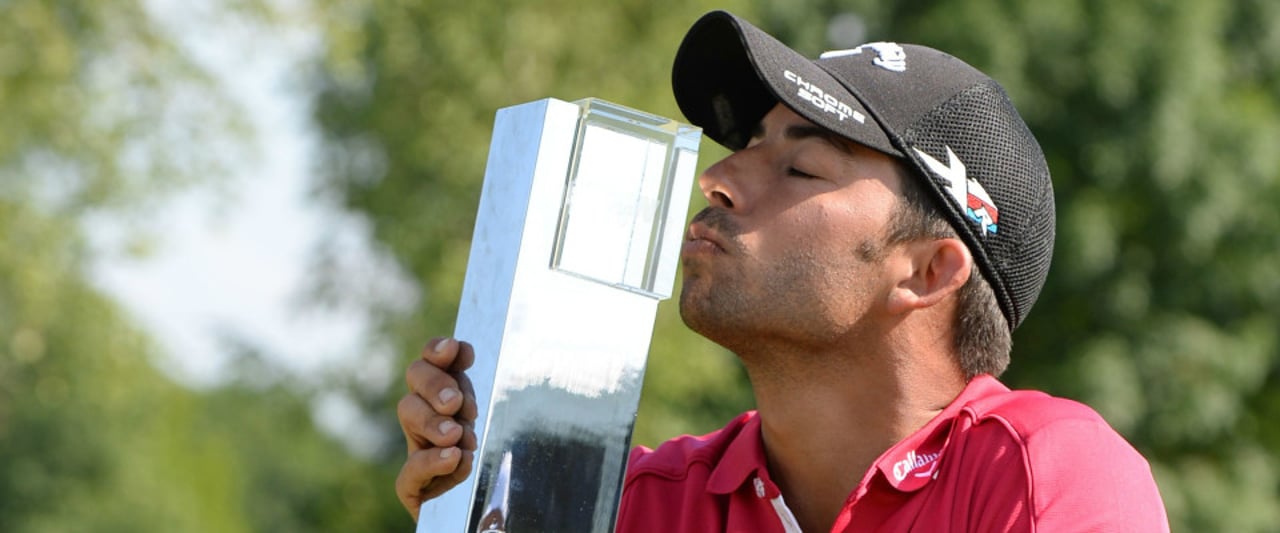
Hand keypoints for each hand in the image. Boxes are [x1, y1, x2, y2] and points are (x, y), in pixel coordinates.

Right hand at [396, 337, 479, 520]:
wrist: (480, 517)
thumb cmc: (494, 469)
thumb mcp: (495, 426)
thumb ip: (479, 395)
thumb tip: (465, 351)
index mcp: (446, 396)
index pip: (433, 361)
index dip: (438, 350)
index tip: (456, 348)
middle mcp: (426, 417)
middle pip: (415, 380)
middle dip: (435, 385)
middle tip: (456, 403)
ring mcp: (416, 450)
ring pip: (408, 415)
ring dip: (434, 421)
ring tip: (457, 434)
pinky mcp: (411, 488)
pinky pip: (410, 471)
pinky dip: (432, 461)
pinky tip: (454, 457)